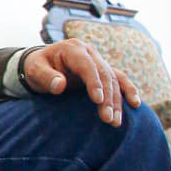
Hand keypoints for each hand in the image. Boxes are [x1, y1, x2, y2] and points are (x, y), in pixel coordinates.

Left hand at [21, 40, 140, 126]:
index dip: (94, 83)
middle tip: (108, 119)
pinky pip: (119, 79)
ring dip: (117, 101)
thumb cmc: (36, 67)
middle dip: (108, 98)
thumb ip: (46, 77)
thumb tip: (59, 85)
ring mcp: (98, 60)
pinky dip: (128, 90)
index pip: (88, 66)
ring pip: (113, 80)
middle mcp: (89, 52)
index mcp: (73, 49)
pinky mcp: (102, 70)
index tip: (98, 100)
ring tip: (115, 122)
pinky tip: (135, 104)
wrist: (41, 64)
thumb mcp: (35, 71)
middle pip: (104, 75)